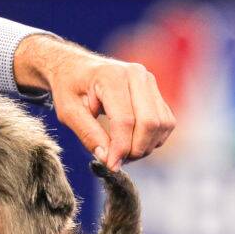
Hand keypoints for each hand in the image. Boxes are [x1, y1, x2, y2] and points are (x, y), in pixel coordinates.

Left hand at [13, 34, 175, 171]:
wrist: (75, 67)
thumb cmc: (69, 87)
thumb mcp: (68, 111)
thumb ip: (88, 134)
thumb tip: (107, 158)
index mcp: (111, 76)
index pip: (125, 120)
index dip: (120, 148)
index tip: (111, 166)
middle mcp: (136, 75)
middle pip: (149, 123)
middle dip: (135, 149)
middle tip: (116, 160)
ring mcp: (149, 81)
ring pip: (162, 124)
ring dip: (146, 146)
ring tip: (123, 151)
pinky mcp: (156, 91)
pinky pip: (166, 123)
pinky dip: (153, 139)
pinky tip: (133, 142)